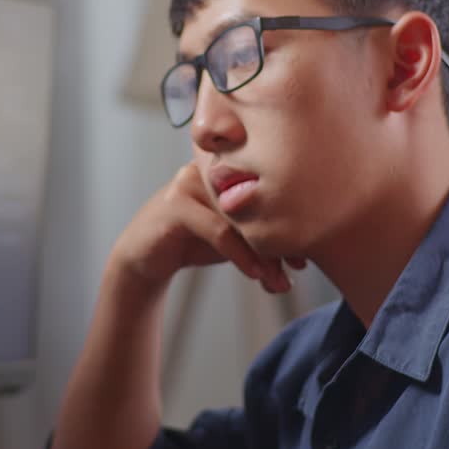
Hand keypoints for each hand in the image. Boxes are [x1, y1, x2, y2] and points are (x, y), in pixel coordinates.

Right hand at [108, 161, 300, 293]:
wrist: (145, 258)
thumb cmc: (193, 242)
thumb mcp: (233, 238)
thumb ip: (261, 237)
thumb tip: (301, 262)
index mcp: (228, 168)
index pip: (268, 191)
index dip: (291, 222)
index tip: (304, 256)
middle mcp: (210, 169)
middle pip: (257, 202)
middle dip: (280, 240)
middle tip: (298, 267)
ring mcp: (191, 183)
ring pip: (240, 217)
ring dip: (263, 253)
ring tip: (278, 280)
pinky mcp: (175, 203)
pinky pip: (218, 230)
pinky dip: (240, 254)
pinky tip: (254, 274)